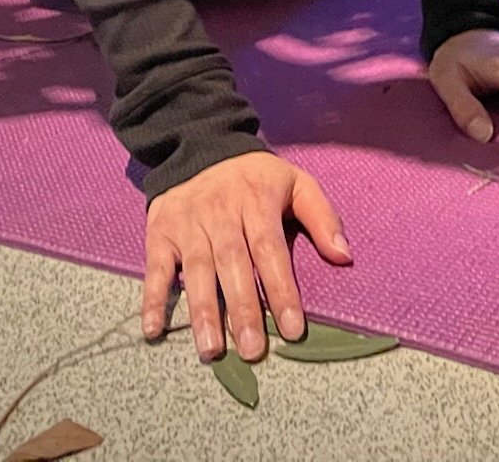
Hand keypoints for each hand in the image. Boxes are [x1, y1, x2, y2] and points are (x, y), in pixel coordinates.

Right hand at [140, 151, 352, 362]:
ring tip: (211, 350)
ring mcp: (188, 224)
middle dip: (243, 310)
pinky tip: (154, 330)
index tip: (294, 328)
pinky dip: (153, 299)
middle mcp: (220, 214)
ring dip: (203, 312)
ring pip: (197, 271)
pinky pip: (156, 268)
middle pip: (233, 265)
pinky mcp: (160, 233)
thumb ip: (322, 216)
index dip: (281, 290)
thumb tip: (344, 256)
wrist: (200, 147)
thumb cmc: (256, 178)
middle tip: (253, 351)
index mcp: (257, 202)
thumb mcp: (296, 182)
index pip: (270, 250)